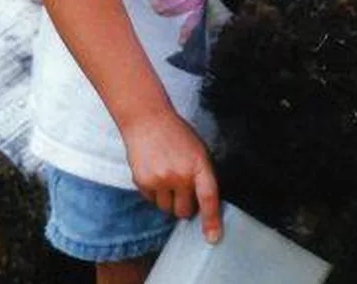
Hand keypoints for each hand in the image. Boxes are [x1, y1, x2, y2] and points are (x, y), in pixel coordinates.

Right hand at [122, 106, 222, 243]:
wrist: (148, 120)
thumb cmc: (177, 134)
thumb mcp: (198, 150)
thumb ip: (201, 174)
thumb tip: (204, 200)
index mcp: (199, 164)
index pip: (208, 197)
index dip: (211, 220)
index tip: (213, 237)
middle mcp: (180, 174)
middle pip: (184, 211)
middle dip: (185, 205)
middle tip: (183, 188)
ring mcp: (160, 179)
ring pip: (166, 209)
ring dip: (169, 199)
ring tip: (167, 176)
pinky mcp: (143, 182)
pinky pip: (151, 201)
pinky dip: (154, 192)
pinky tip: (155, 172)